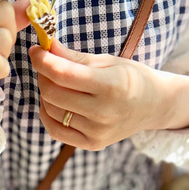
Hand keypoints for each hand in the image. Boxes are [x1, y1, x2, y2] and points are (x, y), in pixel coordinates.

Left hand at [30, 40, 188, 150]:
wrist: (154, 105)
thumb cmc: (130, 78)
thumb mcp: (107, 62)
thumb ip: (73, 57)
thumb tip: (45, 45)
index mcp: (111, 86)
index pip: (64, 74)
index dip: (43, 61)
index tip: (35, 50)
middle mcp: (104, 113)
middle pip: (53, 93)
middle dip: (44, 75)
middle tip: (48, 65)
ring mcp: (98, 132)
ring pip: (51, 110)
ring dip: (46, 93)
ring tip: (57, 83)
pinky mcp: (92, 144)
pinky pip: (55, 130)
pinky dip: (48, 114)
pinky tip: (55, 102)